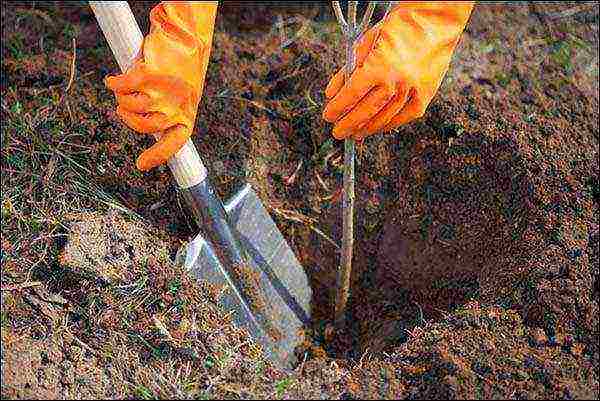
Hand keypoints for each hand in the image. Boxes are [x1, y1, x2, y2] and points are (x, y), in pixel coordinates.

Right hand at [105, 1, 216, 170]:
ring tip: (127, 86)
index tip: (142, 165)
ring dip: (122, 97)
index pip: (173, 144)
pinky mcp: (149, 77)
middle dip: (128, 118)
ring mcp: (163, 94)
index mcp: (186, 116)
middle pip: (143, 127)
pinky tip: (113, 80)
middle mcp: (176, 109)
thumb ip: (167, 112)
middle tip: (124, 107)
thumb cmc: (182, 68)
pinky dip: (114, 83)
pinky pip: (122, 87)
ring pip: (130, 106)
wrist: (185, 38)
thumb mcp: (182, 96)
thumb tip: (144, 125)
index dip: (157, 156)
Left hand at [323, 2, 473, 140]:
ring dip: (368, 128)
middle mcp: (396, 81)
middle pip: (367, 111)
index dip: (338, 108)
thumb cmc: (396, 28)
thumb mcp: (365, 43)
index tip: (328, 116)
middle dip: (349, 124)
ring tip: (355, 134)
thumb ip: (347, 70)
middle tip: (338, 132)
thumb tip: (332, 94)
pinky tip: (378, 128)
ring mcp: (413, 90)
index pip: (351, 95)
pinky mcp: (426, 94)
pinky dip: (390, 124)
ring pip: (386, 117)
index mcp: (378, 66)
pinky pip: (405, 116)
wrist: (434, 21)